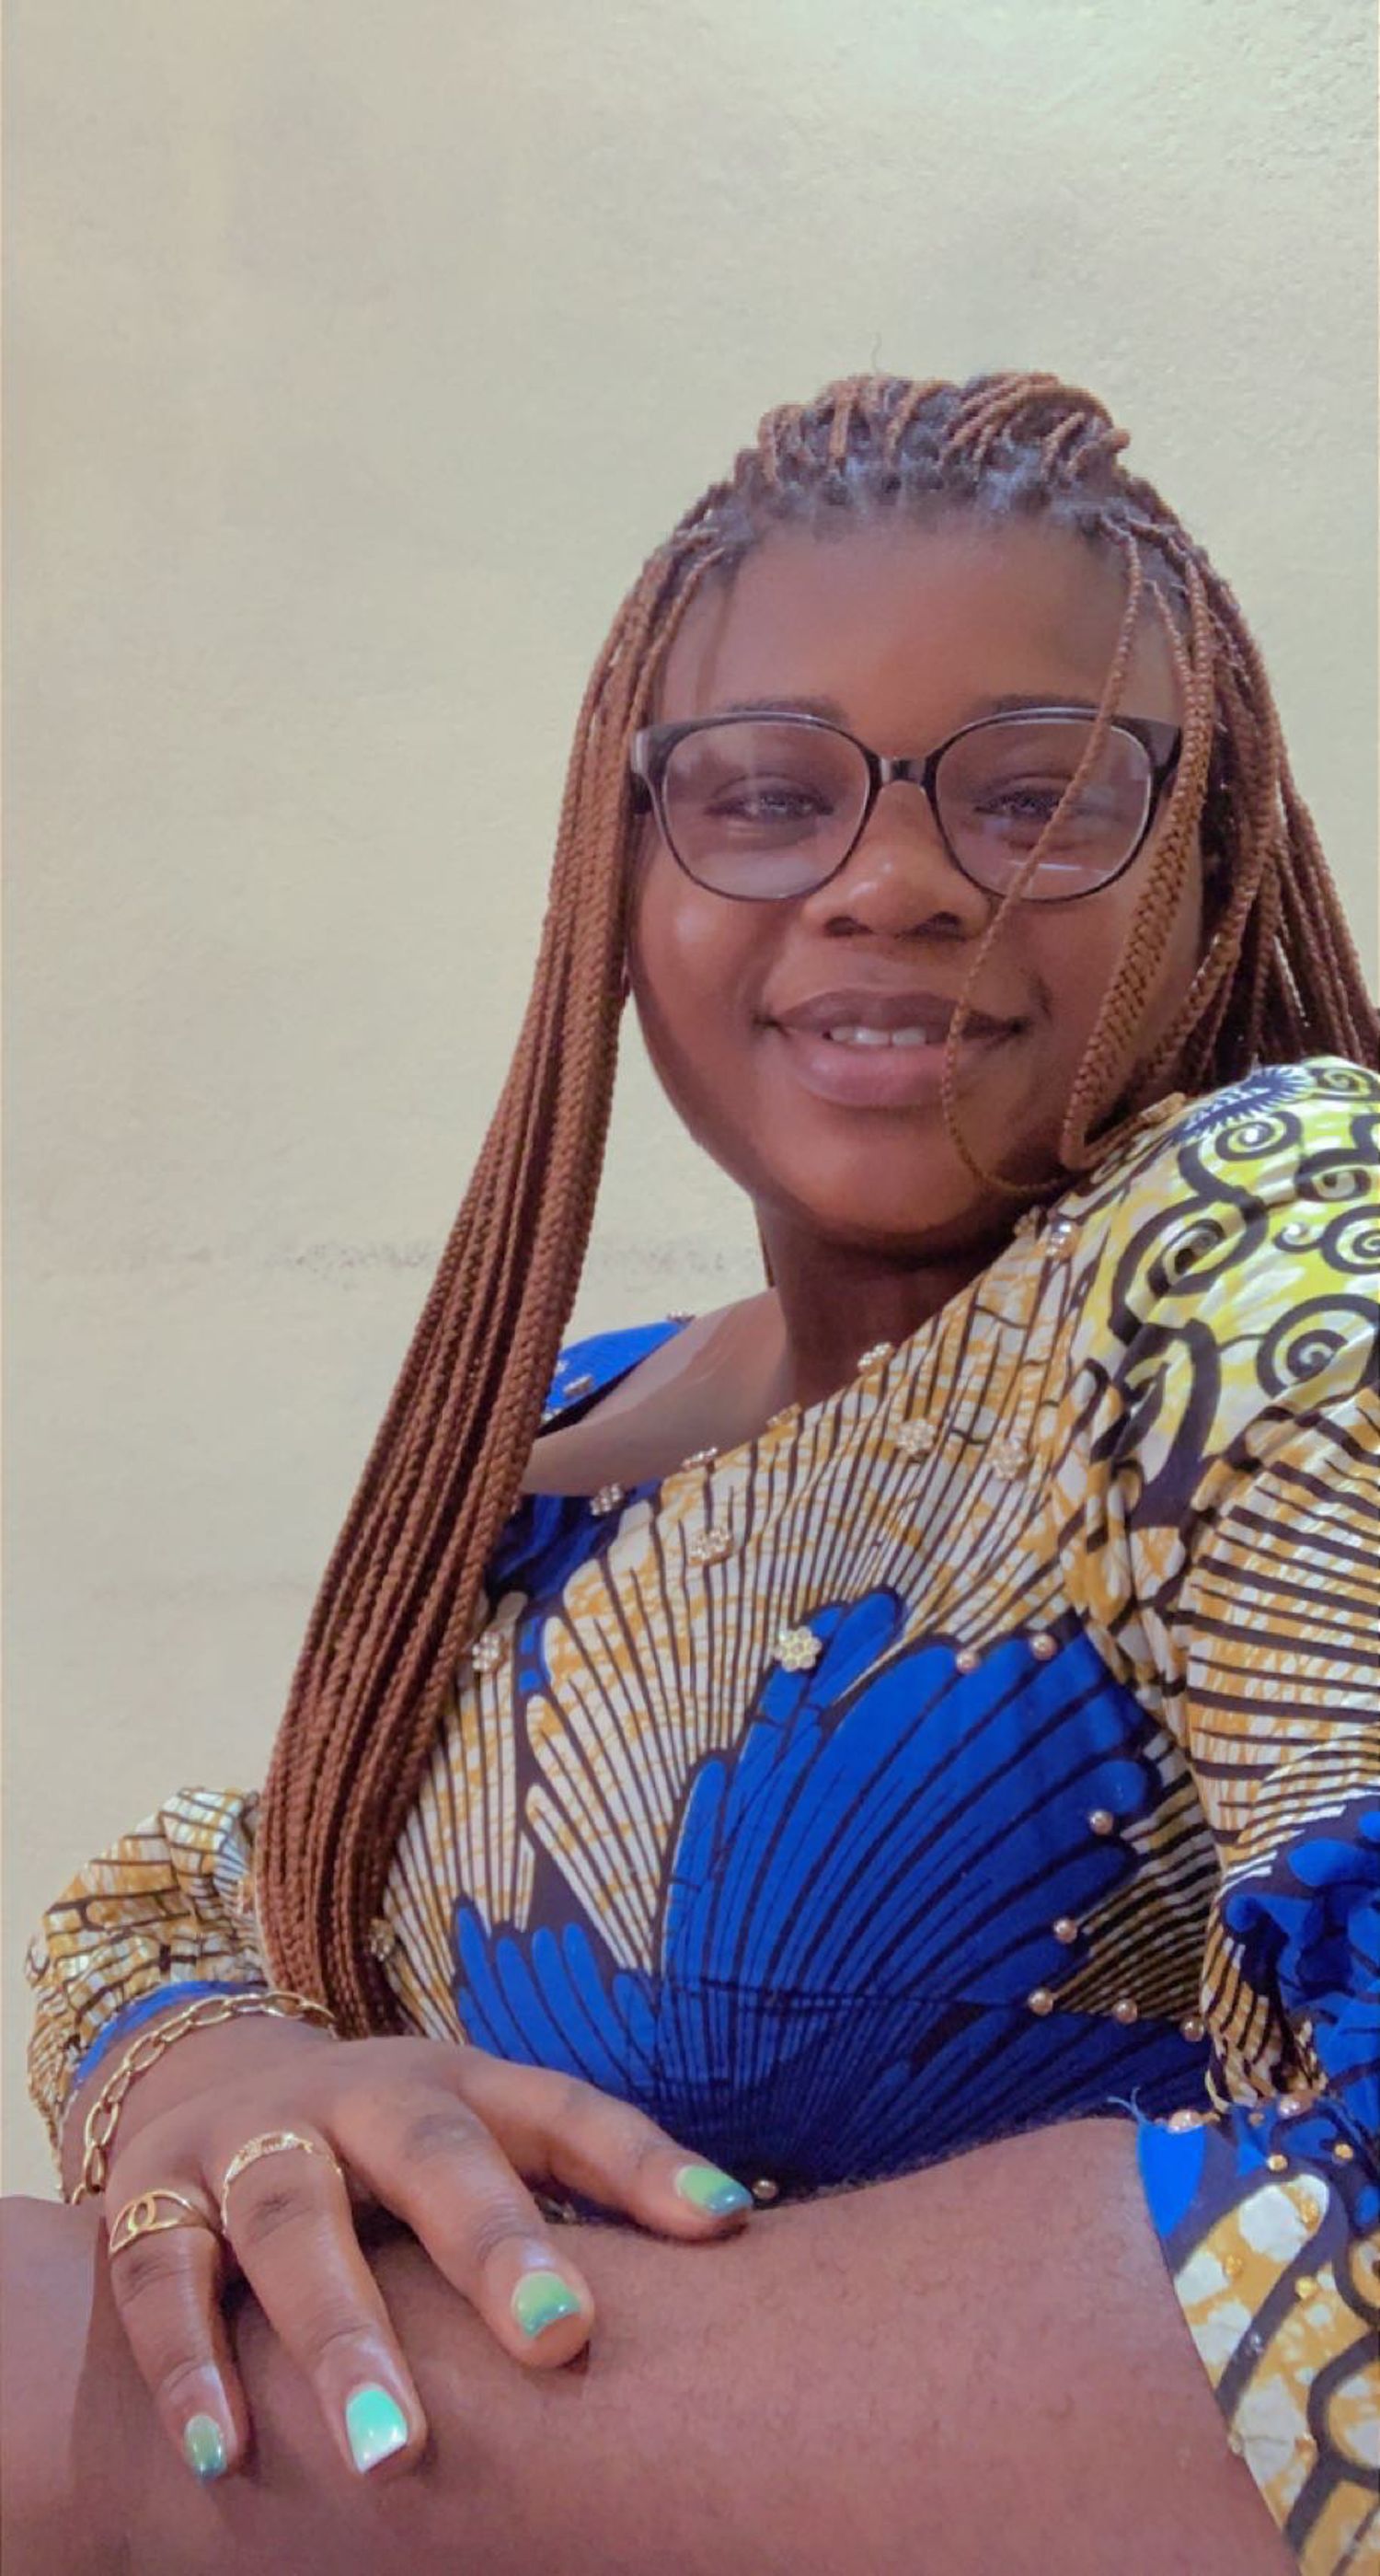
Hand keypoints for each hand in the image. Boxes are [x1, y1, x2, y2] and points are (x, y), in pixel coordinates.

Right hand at [93, 2017, 752, 2484]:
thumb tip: (743, 2231)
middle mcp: (356, 2097)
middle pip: (429, 2152)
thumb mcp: (488, 2136)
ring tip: (390, 2448)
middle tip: (558, 2339)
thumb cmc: (392, 2150)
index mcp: (456, 2081)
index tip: (722, 2229)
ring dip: (340, 2332)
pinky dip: (187, 2362)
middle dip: (491, 2241)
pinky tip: (221, 2449)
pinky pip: (162, 2276)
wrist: (207, 2087)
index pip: (563, 2110)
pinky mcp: (151, 2198)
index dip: (643, 2164)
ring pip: (292, 2222)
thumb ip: (596, 2181)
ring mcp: (248, 2142)